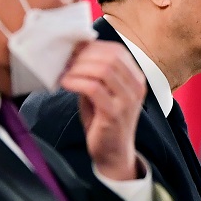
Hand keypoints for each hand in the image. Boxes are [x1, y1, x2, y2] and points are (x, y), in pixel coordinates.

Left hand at [58, 40, 146, 180]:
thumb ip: (94, 73)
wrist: (113, 154)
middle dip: (84, 55)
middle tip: (66, 59)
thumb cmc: (104, 121)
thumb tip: (75, 51)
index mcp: (136, 78)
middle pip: (110, 57)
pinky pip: (94, 88)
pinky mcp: (114, 113)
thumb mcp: (102, 92)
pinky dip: (76, 81)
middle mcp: (136, 87)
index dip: (93, 46)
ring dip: (79, 67)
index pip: (117, 51)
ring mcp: (127, 101)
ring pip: (103, 70)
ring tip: (64, 71)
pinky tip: (64, 83)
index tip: (74, 48)